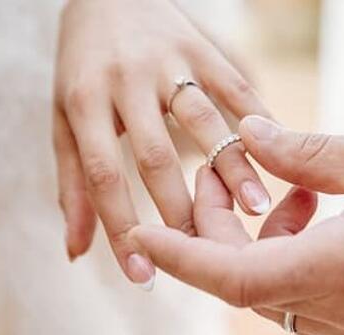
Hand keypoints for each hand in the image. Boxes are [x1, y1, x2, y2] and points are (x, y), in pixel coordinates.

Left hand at [52, 0, 270, 285]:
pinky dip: (258, 121)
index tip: (142, 276)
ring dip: (231, 166)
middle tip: (205, 253)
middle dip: (181, 208)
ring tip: (256, 208)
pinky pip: (235, 86)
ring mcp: (168, 61)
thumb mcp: (64, 118)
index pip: (103, 175)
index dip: (121, 229)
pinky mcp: (203, 48)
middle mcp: (126, 79)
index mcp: (83, 99)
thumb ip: (71, 183)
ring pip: (203, 120)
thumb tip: (76, 252)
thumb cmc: (83, 67)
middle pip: (155, 154)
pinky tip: (279, 155)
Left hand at [129, 116, 343, 334]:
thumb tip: (254, 138)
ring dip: (263, 244)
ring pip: (273, 293)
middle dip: (222, 231)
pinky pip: (306, 304)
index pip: (234, 277)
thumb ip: (312, 153)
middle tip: (232, 181)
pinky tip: (321, 225)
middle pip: (246, 281)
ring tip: (298, 195)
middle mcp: (342, 312)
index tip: (141, 237)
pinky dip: (293, 264)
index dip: (182, 256)